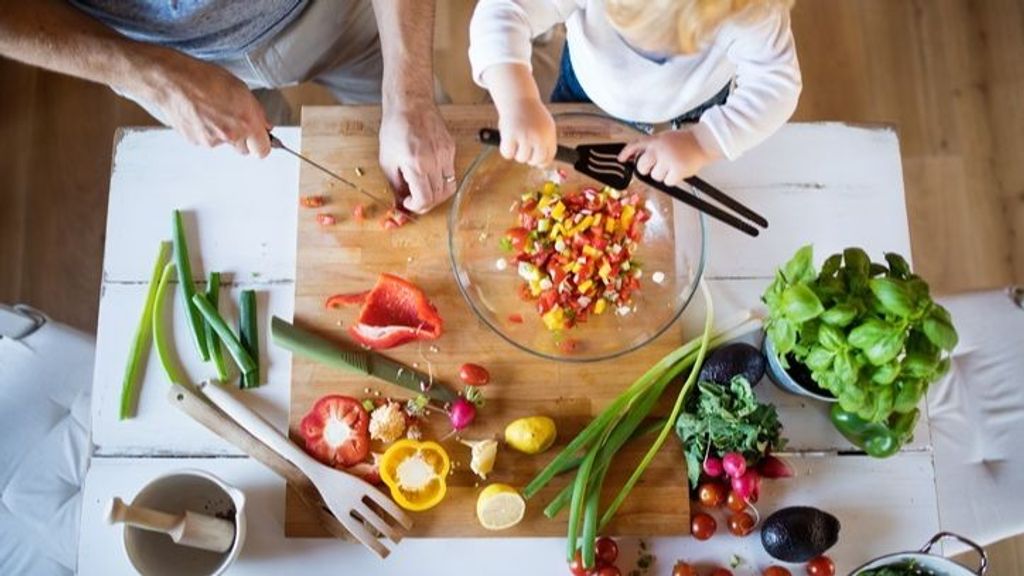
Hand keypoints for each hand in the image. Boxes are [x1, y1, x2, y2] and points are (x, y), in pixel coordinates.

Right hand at [143, 54, 271, 156]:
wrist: (171, 80)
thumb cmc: (204, 78)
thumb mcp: (240, 88)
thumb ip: (256, 112)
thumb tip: (265, 126)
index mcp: (246, 121)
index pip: (262, 151)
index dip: (261, 144)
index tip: (259, 138)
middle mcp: (231, 135)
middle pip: (244, 150)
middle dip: (242, 138)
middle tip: (233, 118)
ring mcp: (212, 141)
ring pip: (224, 143)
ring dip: (222, 133)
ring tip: (211, 110)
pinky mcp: (196, 141)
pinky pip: (207, 140)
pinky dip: (206, 130)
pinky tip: (199, 114)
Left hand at [378, 99, 456, 213]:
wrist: (410, 104)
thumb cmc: (395, 128)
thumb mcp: (387, 161)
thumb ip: (396, 186)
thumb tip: (400, 204)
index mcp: (417, 165)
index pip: (425, 199)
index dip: (417, 207)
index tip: (409, 203)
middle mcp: (435, 161)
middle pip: (439, 197)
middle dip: (426, 203)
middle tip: (415, 199)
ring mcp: (446, 154)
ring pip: (449, 187)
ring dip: (436, 194)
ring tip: (424, 189)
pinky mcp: (451, 149)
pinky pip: (451, 172)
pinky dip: (441, 179)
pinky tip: (429, 173)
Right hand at [496, 97, 555, 165]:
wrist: (518, 97)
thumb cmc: (531, 113)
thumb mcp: (544, 125)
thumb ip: (545, 142)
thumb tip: (543, 163)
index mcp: (549, 135)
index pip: (548, 157)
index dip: (542, 162)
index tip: (537, 162)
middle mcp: (538, 136)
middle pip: (535, 160)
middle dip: (529, 158)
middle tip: (524, 150)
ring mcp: (524, 136)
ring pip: (521, 158)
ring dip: (517, 153)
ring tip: (516, 140)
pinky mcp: (510, 135)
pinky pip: (508, 153)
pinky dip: (506, 150)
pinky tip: (507, 140)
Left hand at [618, 130, 714, 186]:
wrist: (702, 143)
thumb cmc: (684, 141)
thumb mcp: (664, 137)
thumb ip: (650, 146)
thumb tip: (634, 157)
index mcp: (655, 141)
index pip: (635, 145)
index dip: (626, 153)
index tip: (621, 159)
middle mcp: (659, 150)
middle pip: (641, 167)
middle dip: (647, 169)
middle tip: (658, 165)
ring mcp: (668, 161)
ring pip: (655, 177)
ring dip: (662, 174)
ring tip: (671, 165)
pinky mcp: (677, 171)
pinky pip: (667, 182)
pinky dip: (672, 179)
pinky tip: (677, 170)